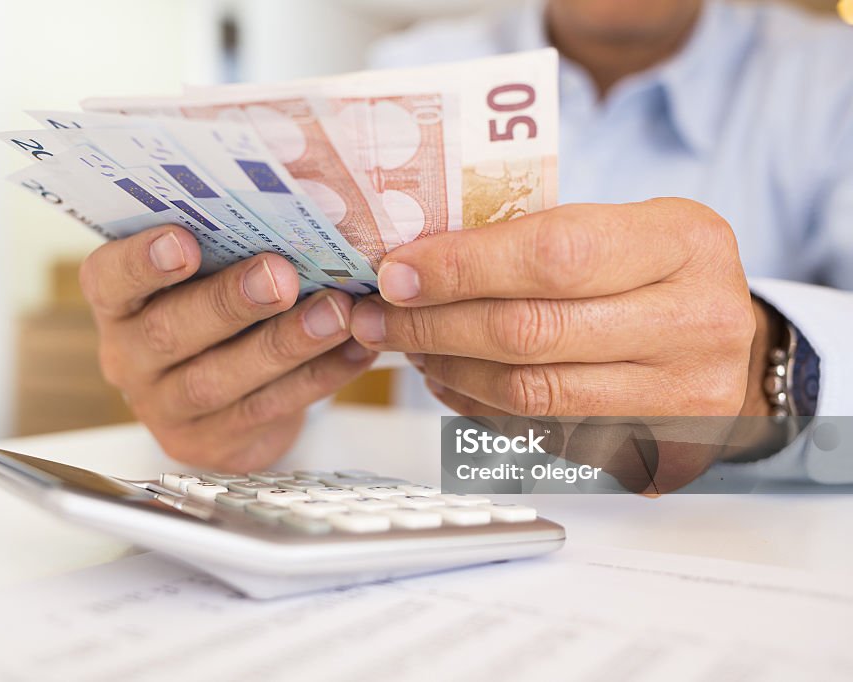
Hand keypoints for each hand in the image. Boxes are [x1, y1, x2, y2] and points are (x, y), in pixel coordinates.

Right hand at [80, 225, 376, 469]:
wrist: (220, 397)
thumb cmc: (214, 309)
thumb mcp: (206, 275)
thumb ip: (226, 248)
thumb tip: (291, 210)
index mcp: (119, 303)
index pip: (111, 278)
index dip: (143, 262)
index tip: (184, 242)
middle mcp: (130, 357)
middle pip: (169, 331)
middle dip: (229, 302)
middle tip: (280, 277)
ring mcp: (166, 407)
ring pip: (218, 378)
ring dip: (282, 344)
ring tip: (333, 314)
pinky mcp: (211, 443)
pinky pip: (266, 409)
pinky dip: (317, 377)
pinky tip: (354, 348)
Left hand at [351, 199, 767, 488]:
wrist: (732, 341)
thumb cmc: (659, 272)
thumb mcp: (621, 225)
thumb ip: (536, 236)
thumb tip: (419, 264)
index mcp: (684, 243)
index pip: (555, 255)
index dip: (463, 267)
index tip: (397, 272)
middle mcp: (695, 323)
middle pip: (533, 331)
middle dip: (436, 324)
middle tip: (380, 316)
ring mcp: (682, 399)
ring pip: (530, 394)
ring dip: (449, 369)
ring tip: (406, 345)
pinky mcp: (655, 452)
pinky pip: (541, 436)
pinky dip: (479, 408)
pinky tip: (448, 379)